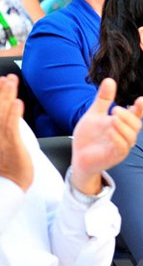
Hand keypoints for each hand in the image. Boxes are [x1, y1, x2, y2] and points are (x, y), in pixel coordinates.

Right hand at [0, 75, 31, 191]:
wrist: (10, 187)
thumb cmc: (9, 167)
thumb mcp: (5, 145)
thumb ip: (6, 127)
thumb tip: (10, 111)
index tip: (1, 81)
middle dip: (0, 92)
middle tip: (7, 77)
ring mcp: (0, 140)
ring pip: (2, 113)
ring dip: (7, 96)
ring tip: (11, 81)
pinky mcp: (11, 145)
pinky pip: (11, 127)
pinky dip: (14, 114)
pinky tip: (17, 102)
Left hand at [71, 78, 142, 195]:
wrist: (78, 157)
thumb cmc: (89, 137)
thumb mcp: (94, 114)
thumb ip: (103, 99)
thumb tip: (109, 79)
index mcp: (122, 124)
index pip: (136, 115)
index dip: (140, 108)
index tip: (140, 99)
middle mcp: (125, 135)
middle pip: (136, 125)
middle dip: (128, 116)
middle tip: (114, 109)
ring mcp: (121, 147)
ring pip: (131, 137)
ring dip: (123, 126)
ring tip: (112, 119)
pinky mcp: (115, 156)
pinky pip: (121, 147)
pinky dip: (117, 138)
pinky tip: (109, 131)